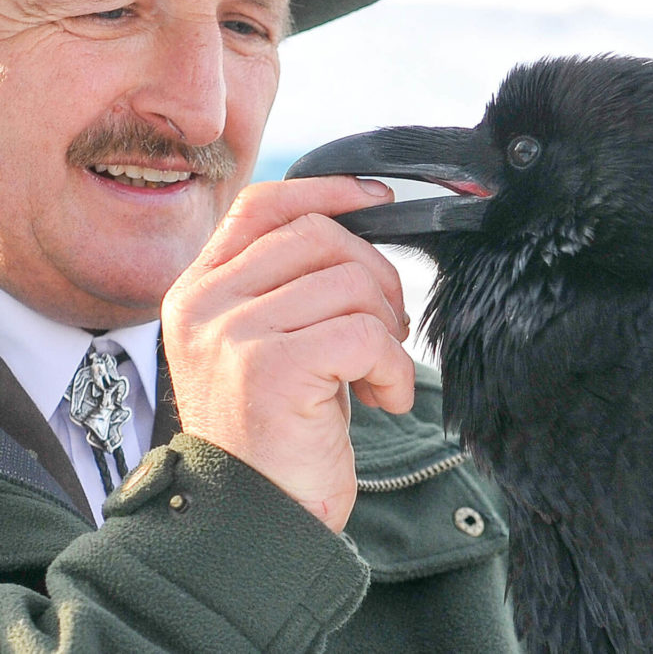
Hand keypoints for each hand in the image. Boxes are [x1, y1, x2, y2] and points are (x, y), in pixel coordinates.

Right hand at [161, 176, 414, 532]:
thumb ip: (294, 286)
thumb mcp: (274, 345)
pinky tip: (384, 400)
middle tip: (389, 329)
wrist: (257, 521)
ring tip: (380, 373)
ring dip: (387, 329)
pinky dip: (393, 368)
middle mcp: (204, 304)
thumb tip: (361, 228)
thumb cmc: (278, 434)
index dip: (328, 190)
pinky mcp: (269, 367)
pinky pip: (364, 334)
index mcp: (200, 290)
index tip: (379, 200)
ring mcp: (231, 332)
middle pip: (319, 236)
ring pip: (349, 283)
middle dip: (376, 275)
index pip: (264, 205)